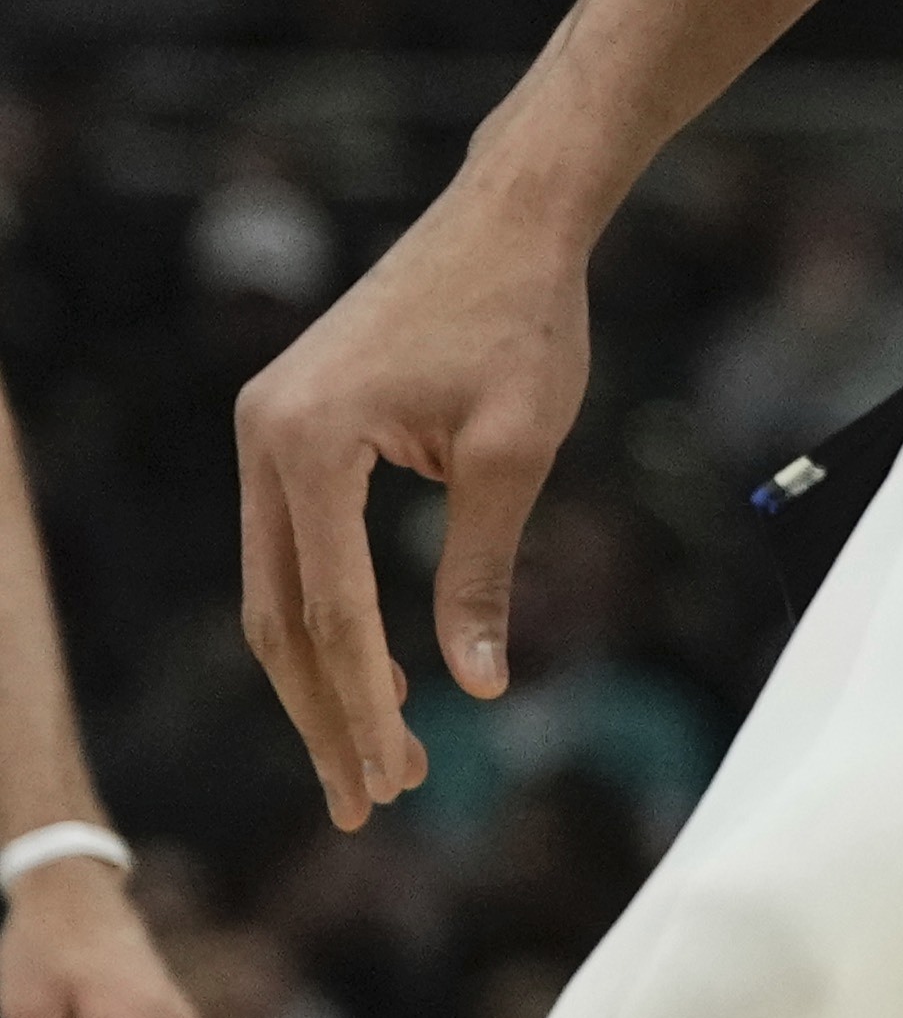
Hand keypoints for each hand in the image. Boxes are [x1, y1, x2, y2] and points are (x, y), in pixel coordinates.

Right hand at [231, 171, 593, 824]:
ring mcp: (263, 432)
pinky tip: (373, 675)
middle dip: (328, 713)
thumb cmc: (526, 321)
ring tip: (383, 759)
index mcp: (306, 443)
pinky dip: (329, 615)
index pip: (330, 608)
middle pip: (279, 615)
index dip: (362, 703)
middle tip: (376, 801)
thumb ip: (478, 573)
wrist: (512, 217)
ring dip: (325, 676)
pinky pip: (294, 546)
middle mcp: (260, 439)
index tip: (397, 777)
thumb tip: (475, 689)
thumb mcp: (513, 453)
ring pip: (277, 589)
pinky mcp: (287, 427)